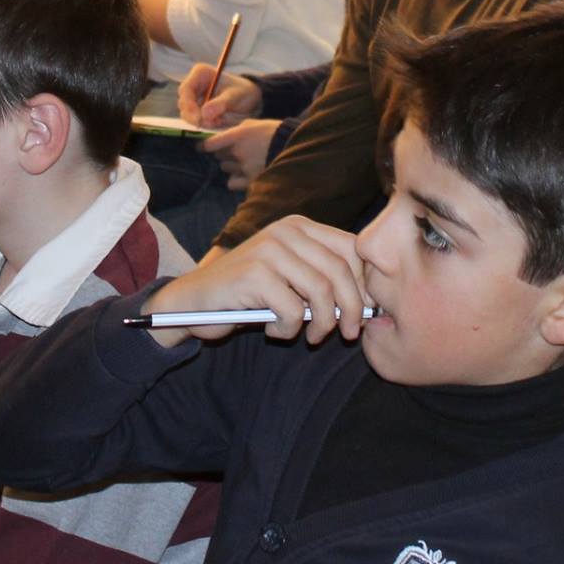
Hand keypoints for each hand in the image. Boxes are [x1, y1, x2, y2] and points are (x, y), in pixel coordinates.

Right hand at [141, 215, 366, 348]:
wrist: (193, 302)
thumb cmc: (248, 295)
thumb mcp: (290, 278)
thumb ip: (323, 277)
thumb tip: (371, 301)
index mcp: (300, 226)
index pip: (353, 249)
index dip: (365, 283)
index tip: (364, 311)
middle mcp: (286, 231)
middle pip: (341, 271)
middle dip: (352, 309)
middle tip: (349, 334)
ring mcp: (269, 250)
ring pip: (321, 292)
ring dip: (322, 324)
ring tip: (310, 337)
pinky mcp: (254, 274)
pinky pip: (293, 311)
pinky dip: (289, 330)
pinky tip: (273, 330)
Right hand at [177, 63, 261, 127]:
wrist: (249, 100)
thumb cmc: (243, 92)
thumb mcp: (235, 96)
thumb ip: (221, 104)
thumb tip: (204, 114)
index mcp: (200, 73)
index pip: (186, 89)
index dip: (189, 105)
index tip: (198, 119)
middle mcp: (194, 84)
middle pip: (183, 103)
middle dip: (195, 116)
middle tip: (211, 124)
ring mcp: (194, 97)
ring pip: (187, 113)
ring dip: (201, 121)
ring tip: (219, 121)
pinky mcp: (197, 109)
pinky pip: (194, 119)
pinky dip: (204, 124)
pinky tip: (217, 123)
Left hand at [200, 118, 277, 190]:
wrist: (295, 148)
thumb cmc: (275, 133)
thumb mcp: (255, 124)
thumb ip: (236, 129)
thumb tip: (220, 133)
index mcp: (239, 135)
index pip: (211, 144)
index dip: (204, 145)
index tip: (202, 146)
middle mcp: (239, 152)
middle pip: (219, 155)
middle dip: (224, 153)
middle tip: (235, 150)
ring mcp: (244, 168)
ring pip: (225, 168)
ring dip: (231, 165)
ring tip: (244, 161)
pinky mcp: (251, 181)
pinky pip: (231, 183)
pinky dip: (235, 179)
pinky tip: (244, 174)